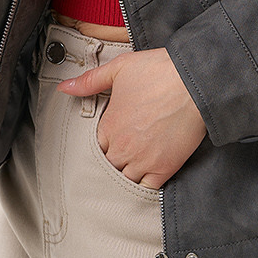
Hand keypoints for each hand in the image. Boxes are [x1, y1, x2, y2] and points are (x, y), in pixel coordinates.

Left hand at [59, 48, 207, 188]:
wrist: (194, 82)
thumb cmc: (159, 71)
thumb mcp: (119, 68)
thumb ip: (90, 81)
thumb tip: (64, 88)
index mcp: (109, 125)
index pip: (94, 147)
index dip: (101, 145)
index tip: (109, 141)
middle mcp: (122, 147)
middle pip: (107, 166)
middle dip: (112, 162)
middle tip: (121, 156)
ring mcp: (143, 160)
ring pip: (124, 180)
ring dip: (125, 176)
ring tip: (130, 169)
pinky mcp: (164, 168)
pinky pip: (146, 189)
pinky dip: (142, 188)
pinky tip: (144, 181)